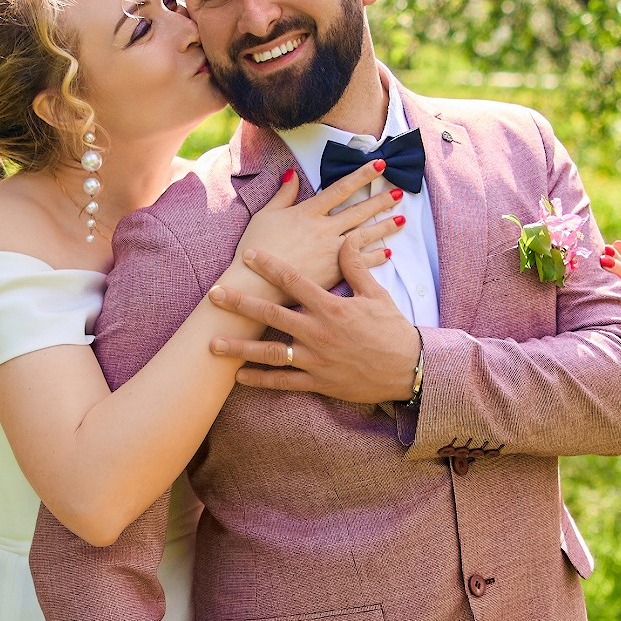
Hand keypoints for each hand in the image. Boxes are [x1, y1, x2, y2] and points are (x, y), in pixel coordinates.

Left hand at [208, 253, 422, 406]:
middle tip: (214, 294)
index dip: (269, 266)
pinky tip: (238, 377)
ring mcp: (315, 359)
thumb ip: (356, 267)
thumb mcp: (376, 294)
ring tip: (213, 344)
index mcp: (331, 308)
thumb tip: (346, 238)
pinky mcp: (318, 382)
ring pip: (270, 352)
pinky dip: (260, 380)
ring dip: (239, 347)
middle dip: (240, 303)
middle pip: (271, 313)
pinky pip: (283, 382)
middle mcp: (318, 333)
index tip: (247, 255)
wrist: (408, 369)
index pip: (294, 281)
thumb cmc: (392, 330)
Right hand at [232, 165, 399, 306]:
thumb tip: (291, 174)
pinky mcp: (333, 272)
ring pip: (364, 235)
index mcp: (309, 212)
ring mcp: (331, 251)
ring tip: (402, 220)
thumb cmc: (256, 247)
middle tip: (400, 193)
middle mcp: (324, 229)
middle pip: (359, 211)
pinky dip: (374, 257)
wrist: (256, 282)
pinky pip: (360, 263)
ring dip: (384, 227)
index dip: (362, 175)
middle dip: (381, 201)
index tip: (379, 165)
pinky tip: (387, 253)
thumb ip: (283, 194)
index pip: (341, 189)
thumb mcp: (266, 214)